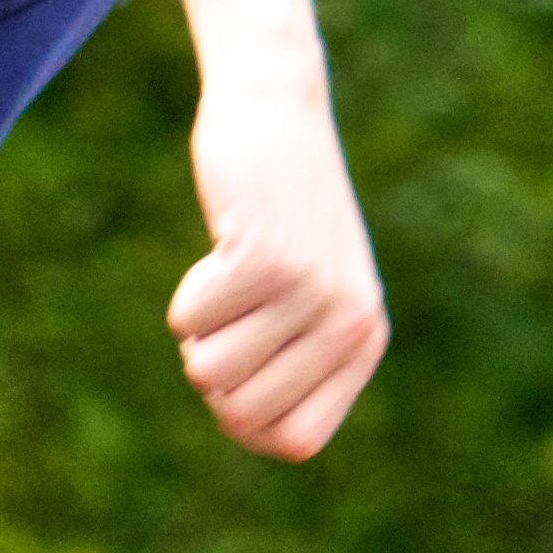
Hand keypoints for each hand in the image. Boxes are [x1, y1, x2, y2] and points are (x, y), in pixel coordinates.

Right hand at [170, 65, 388, 461]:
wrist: (277, 110)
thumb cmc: (279, 214)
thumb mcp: (306, 295)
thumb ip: (293, 363)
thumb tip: (249, 428)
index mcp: (364, 342)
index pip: (294, 442)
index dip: (246, 419)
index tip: (243, 368)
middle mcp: (349, 322)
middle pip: (241, 414)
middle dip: (213, 371)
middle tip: (232, 314)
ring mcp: (311, 291)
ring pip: (209, 370)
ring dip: (198, 329)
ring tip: (230, 275)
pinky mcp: (267, 257)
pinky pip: (190, 320)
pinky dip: (188, 292)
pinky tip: (224, 244)